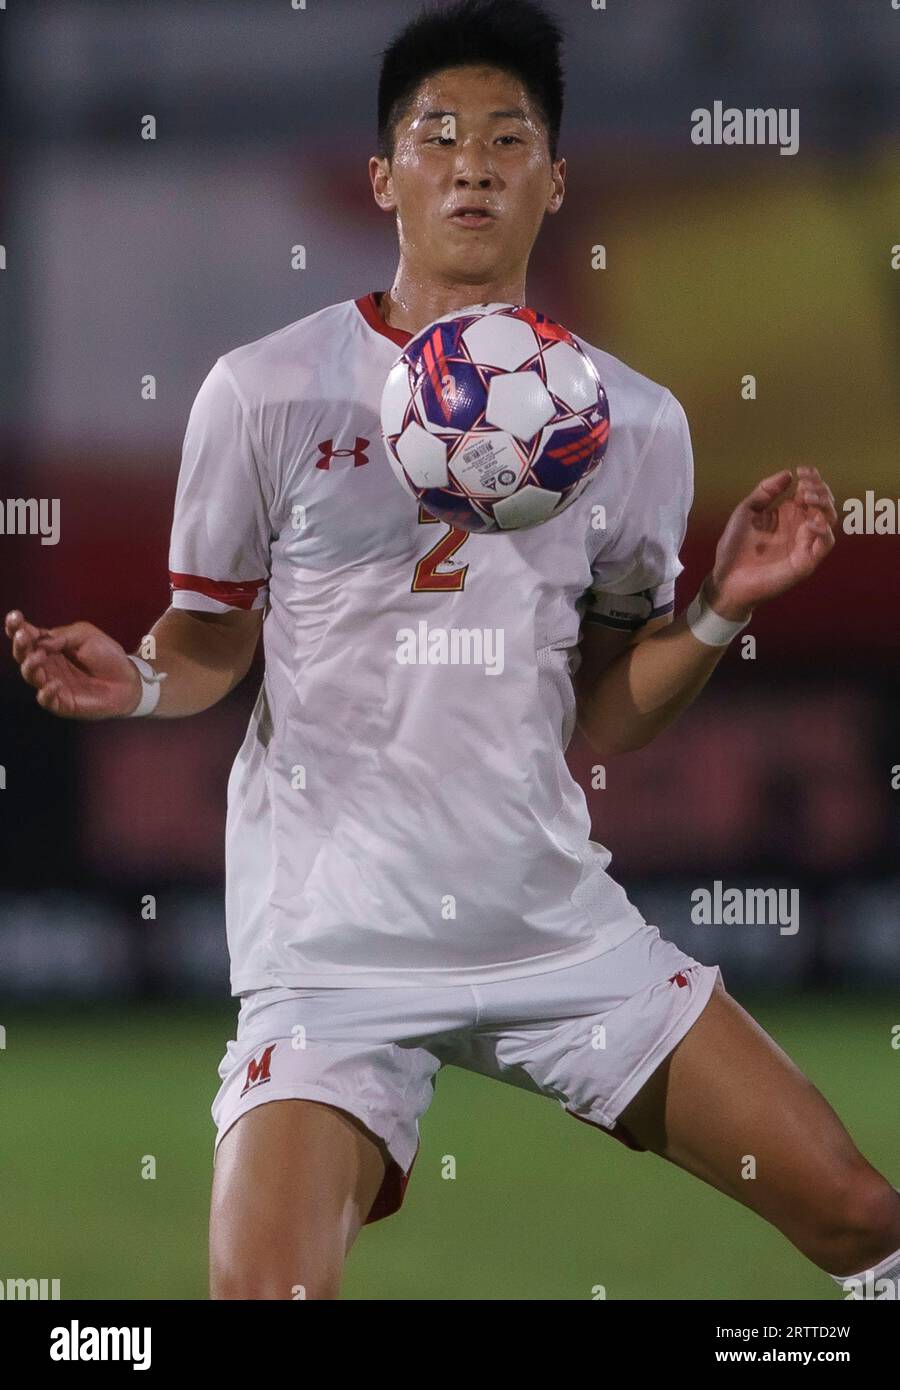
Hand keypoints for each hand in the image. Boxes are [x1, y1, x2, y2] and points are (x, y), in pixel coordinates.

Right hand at [5, 610, 142, 718]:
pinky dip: (46, 692)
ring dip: (30, 665)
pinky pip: (45, 699)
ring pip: (31, 676)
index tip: (15, 617)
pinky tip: (54, 683)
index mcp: (51, 646)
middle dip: (20, 645)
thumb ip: (62, 636)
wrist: (128, 679)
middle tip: (23, 636)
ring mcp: (52, 684)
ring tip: (39, 656)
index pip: (28, 636)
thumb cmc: (107, 655)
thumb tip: (40, 643)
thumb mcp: (85, 635)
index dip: (17, 627)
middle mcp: (47, 665)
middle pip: (23, 655)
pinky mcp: (62, 703)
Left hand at [706, 466, 836, 620]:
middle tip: (806, 484)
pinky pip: (825, 544)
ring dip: (824, 505)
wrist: (726, 577)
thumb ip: (766, 491)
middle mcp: (800, 527)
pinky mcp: (806, 562)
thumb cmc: (734, 546)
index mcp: (788, 514)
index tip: (801, 470)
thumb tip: (788, 474)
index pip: (810, 492)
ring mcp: (804, 544)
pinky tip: (809, 521)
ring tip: (807, 497)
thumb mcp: (747, 511)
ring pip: (829, 520)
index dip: (811, 479)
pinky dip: (823, 530)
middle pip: (824, 503)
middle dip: (820, 489)